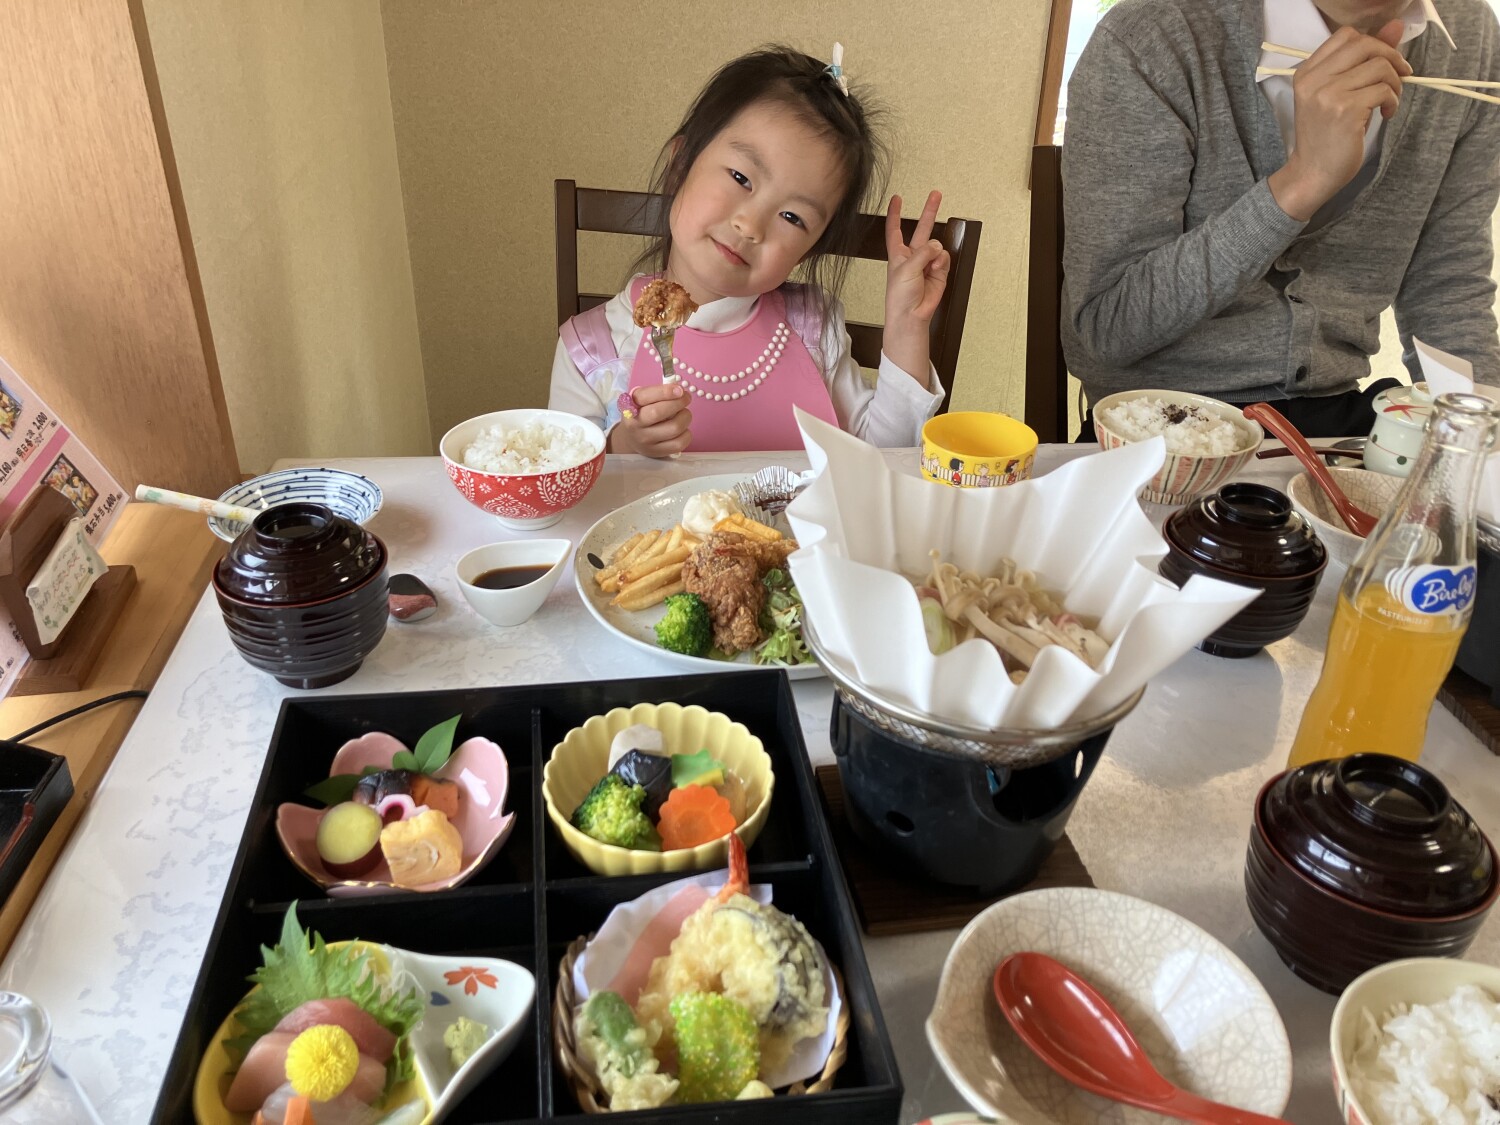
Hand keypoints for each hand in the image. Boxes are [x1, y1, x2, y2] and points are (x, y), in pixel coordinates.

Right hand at [608, 383, 691, 456]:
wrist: (631, 439)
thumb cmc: (641, 414)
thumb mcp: (642, 400)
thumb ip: (658, 393)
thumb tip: (679, 390)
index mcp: (630, 406)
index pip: (645, 396)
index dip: (665, 392)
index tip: (679, 389)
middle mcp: (635, 424)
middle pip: (659, 412)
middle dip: (678, 402)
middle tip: (685, 398)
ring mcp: (646, 440)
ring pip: (674, 428)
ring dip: (685, 417)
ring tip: (683, 415)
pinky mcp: (657, 452)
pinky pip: (679, 443)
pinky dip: (686, 434)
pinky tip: (682, 430)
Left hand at [883, 190, 950, 380]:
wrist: (911, 316)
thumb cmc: (899, 297)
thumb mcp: (905, 269)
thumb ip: (922, 253)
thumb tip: (937, 246)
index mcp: (898, 254)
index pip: (895, 228)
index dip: (895, 213)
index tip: (897, 198)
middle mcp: (913, 256)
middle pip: (922, 229)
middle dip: (929, 211)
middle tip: (936, 194)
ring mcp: (927, 263)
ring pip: (936, 246)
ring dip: (935, 252)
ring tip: (930, 264)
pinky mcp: (939, 271)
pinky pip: (944, 258)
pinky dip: (941, 262)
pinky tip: (935, 269)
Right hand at [1268, 21, 1410, 220]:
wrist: (1311, 173)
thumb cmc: (1326, 136)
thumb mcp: (1338, 93)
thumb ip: (1363, 60)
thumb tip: (1395, 26)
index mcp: (1306, 72)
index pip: (1346, 36)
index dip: (1373, 43)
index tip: (1383, 62)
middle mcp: (1313, 79)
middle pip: (1364, 44)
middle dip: (1391, 57)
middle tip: (1399, 77)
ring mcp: (1328, 94)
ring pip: (1379, 66)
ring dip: (1394, 82)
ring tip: (1389, 101)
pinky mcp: (1345, 110)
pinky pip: (1383, 90)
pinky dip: (1393, 100)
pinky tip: (1386, 114)